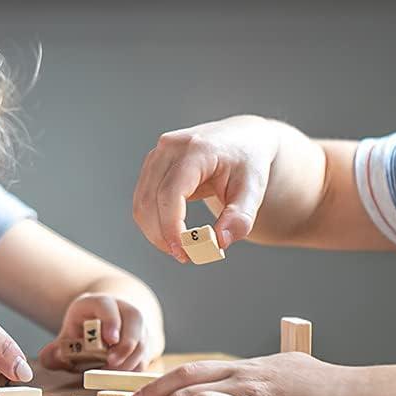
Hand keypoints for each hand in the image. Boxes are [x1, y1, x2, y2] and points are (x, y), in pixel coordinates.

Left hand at [36, 292, 158, 373]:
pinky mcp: (147, 342)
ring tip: (113, 375)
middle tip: (112, 364)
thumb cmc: (83, 332)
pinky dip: (137, 369)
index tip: (109, 340)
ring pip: (143, 340)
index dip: (110, 321)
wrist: (107, 324)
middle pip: (134, 320)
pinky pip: (147, 356)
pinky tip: (123, 380)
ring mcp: (138, 325)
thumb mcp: (68, 337)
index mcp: (100, 303)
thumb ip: (56, 350)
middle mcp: (123, 309)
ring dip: (130, 360)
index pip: (108, 306)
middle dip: (125, 344)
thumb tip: (50, 358)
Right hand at [132, 117, 283, 259]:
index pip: (171, 193)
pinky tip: (175, 235)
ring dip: (155, 232)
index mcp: (197, 149)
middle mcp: (171, 147)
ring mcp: (158, 154)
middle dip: (163, 235)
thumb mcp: (254, 189)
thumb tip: (219, 243)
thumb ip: (240, 217)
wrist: (242, 138)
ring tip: (183, 249)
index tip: (185, 253)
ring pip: (142, 202)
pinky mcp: (153, 164)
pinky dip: (154, 222)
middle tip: (187, 257)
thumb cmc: (248, 162)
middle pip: (150, 200)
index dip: (171, 227)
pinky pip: (143, 199)